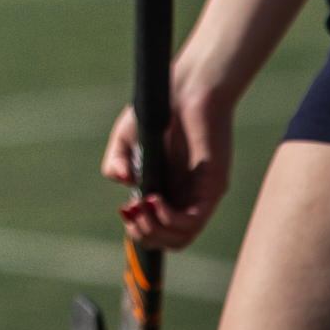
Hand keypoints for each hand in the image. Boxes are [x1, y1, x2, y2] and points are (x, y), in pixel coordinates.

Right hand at [99, 79, 233, 250]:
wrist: (185, 89)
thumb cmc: (159, 111)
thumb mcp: (126, 139)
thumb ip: (117, 161)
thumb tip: (120, 180)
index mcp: (166, 191)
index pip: (157, 230)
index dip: (140, 232)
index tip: (125, 213)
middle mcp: (184, 198)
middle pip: (168, 240)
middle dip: (145, 235)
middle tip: (130, 214)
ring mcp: (199, 196)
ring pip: (181, 237)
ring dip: (156, 231)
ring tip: (141, 208)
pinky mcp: (213, 188)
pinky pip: (193, 221)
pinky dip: (171, 219)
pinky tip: (155, 199)